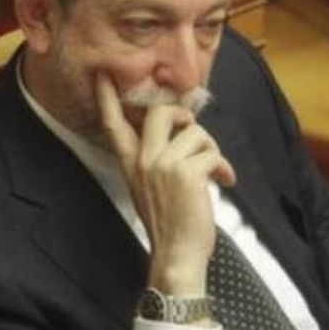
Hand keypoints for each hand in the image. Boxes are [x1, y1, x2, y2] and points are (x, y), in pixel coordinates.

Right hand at [96, 75, 235, 296]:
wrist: (177, 255)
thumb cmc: (171, 224)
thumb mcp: (150, 188)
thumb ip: (157, 160)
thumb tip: (182, 134)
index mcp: (131, 164)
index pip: (114, 124)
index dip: (107, 97)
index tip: (104, 74)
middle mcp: (143, 160)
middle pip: (160, 111)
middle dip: (183, 114)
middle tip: (193, 131)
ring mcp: (163, 165)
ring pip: (195, 131)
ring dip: (212, 148)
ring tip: (214, 169)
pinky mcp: (186, 173)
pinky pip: (212, 153)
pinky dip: (224, 167)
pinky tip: (224, 181)